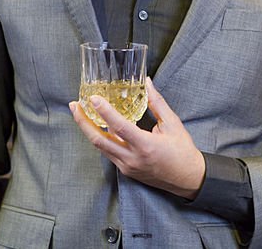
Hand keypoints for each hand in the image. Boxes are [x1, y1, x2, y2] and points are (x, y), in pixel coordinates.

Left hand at [69, 77, 206, 199]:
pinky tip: (97, 127)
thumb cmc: (182, 150)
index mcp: (145, 145)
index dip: (104, 112)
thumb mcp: (173, 123)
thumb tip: (146, 82)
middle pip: (99, 140)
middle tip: (74, 105)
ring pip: (100, 147)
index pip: (119, 127)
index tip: (92, 99)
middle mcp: (132, 158)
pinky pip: (108, 152)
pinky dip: (101, 138)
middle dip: (83, 122)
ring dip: (88, 130)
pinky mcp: (126, 170)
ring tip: (80, 114)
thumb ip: (157, 103)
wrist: (187, 178)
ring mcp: (126, 166)